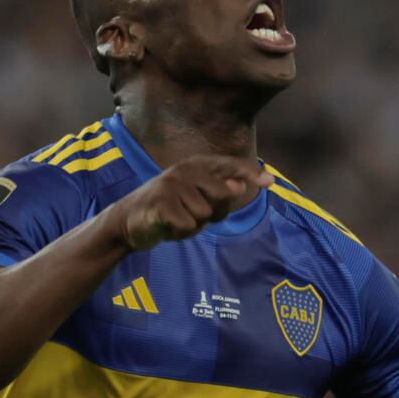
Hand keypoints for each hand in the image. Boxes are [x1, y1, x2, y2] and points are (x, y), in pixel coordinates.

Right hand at [106, 155, 273, 251]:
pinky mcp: (160, 203)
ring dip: (194, 225)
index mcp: (196, 165)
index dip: (250, 173)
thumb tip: (240, 185)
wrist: (129, 221)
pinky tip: (167, 226)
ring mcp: (171, 185)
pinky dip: (180, 232)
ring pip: (204, 215)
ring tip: (176, 220)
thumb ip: (221, 192)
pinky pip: (188, 226)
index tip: (269, 182)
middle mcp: (184, 170)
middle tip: (194, 214)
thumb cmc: (171, 209)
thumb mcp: (198, 200)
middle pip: (223, 195)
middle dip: (215, 212)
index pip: (229, 165)